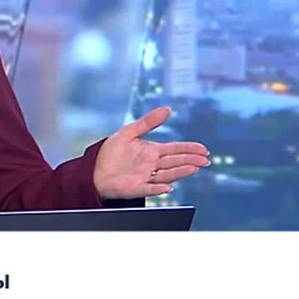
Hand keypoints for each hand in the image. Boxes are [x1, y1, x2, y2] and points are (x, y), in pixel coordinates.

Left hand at [93, 106, 209, 198]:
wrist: (94, 169)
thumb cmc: (110, 153)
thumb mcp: (129, 132)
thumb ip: (148, 122)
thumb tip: (167, 109)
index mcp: (151, 151)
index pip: (174, 149)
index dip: (189, 149)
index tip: (203, 149)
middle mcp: (152, 165)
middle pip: (175, 162)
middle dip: (190, 160)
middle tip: (204, 160)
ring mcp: (145, 177)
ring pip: (167, 174)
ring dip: (180, 172)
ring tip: (192, 169)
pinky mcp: (136, 188)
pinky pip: (149, 189)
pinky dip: (158, 188)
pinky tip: (167, 186)